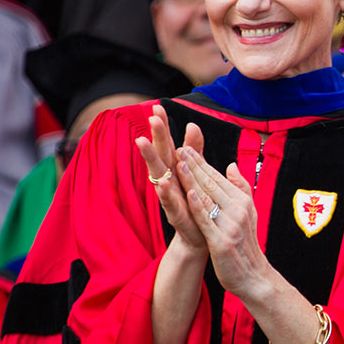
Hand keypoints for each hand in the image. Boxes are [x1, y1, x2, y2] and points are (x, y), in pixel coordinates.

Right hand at [135, 107, 207, 254]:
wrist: (201, 236)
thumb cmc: (196, 202)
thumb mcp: (196, 172)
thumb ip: (195, 150)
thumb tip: (193, 124)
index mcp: (176, 170)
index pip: (168, 144)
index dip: (163, 127)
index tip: (157, 107)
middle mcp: (169, 180)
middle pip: (161, 155)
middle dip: (155, 136)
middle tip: (150, 117)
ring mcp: (170, 197)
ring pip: (158, 175)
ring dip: (150, 159)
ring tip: (142, 142)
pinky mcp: (176, 214)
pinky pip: (169, 202)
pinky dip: (164, 193)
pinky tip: (161, 182)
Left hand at [175, 140, 272, 298]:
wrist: (252, 276)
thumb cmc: (245, 244)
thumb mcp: (248, 212)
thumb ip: (239, 188)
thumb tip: (230, 165)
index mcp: (243, 202)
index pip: (218, 178)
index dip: (201, 162)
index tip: (186, 147)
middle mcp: (239, 210)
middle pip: (211, 184)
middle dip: (194, 165)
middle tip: (179, 147)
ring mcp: (230, 225)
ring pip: (207, 198)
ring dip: (192, 179)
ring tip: (179, 163)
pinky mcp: (221, 241)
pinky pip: (207, 220)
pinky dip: (198, 205)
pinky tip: (189, 193)